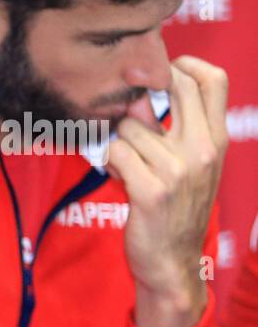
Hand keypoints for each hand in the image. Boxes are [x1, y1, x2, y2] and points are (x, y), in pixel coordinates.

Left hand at [107, 57, 227, 326]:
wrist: (172, 262)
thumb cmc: (176, 210)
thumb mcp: (192, 165)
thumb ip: (179, 130)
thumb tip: (143, 93)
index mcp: (216, 140)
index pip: (213, 79)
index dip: (184, 65)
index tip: (161, 73)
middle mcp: (203, 149)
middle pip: (173, 88)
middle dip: (142, 98)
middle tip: (133, 122)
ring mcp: (179, 169)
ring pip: (130, 126)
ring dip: (120, 144)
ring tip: (128, 166)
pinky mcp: (152, 190)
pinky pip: (116, 153)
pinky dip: (110, 164)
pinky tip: (119, 180)